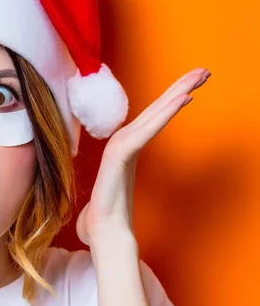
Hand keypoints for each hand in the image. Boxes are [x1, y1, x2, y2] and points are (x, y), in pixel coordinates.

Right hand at [76, 67, 210, 249]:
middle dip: (179, 86)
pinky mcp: (119, 156)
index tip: (192, 85)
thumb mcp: (118, 191)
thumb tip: (118, 185)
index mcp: (126, 149)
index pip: (152, 119)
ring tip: (199, 77)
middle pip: (155, 110)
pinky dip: (164, 113)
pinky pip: (146, 130)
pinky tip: (182, 99)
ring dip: (176, 92)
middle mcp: (124, 143)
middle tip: (203, 70)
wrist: (102, 235)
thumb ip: (118, 180)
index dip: (170, 99)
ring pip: (152, 114)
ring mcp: (120, 148)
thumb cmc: (107, 216)